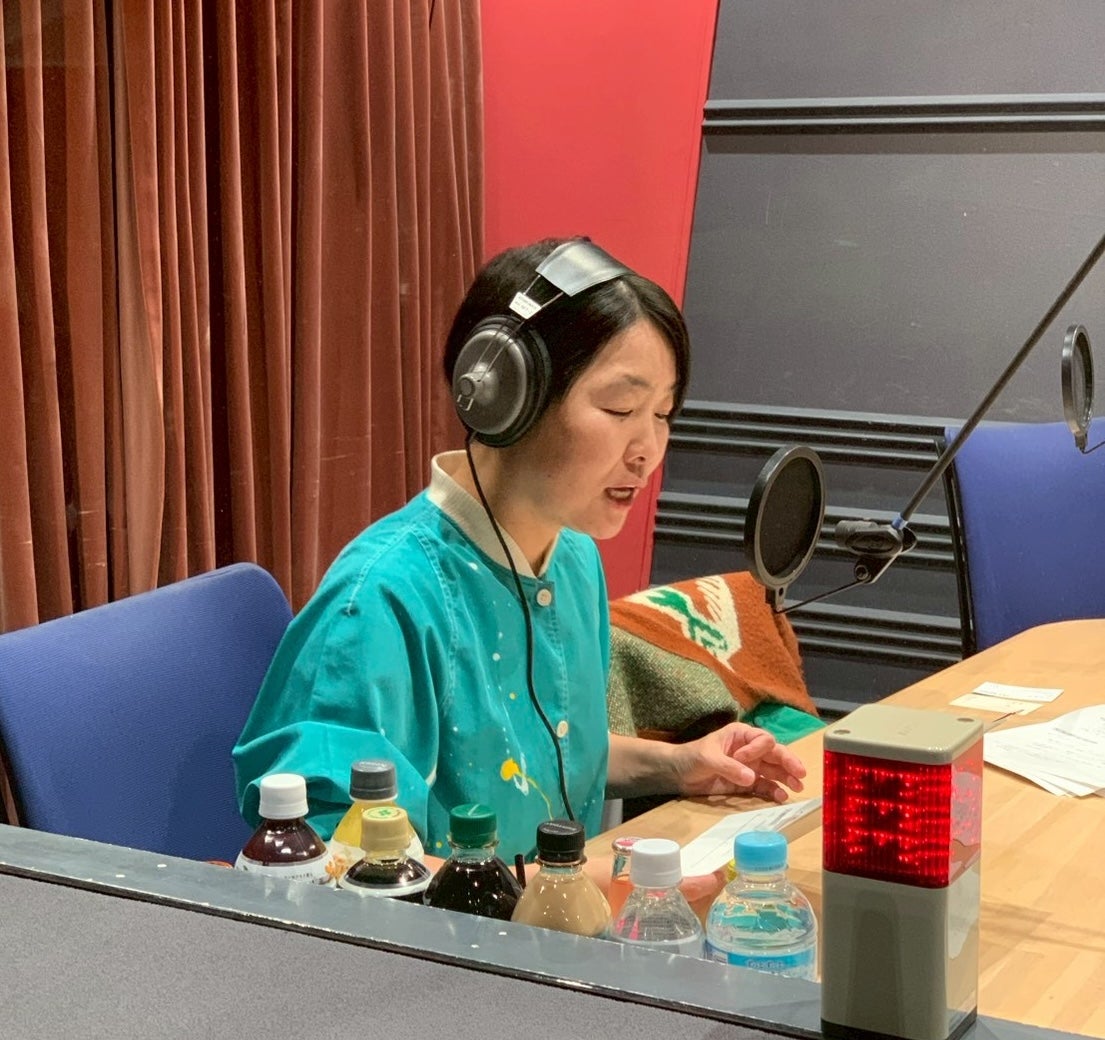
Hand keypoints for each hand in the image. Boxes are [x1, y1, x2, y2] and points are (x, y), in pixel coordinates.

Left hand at [669, 722, 805, 802]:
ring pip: (773, 770)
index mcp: (741, 735)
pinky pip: (764, 786)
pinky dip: (773, 791)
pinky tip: (782, 797)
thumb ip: (729, 767)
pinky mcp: (746, 783)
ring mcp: (749, 767)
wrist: (677, 774)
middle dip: (788, 762)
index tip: (743, 760)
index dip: (758, 750)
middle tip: (801, 773)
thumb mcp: (708, 758)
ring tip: (798, 787)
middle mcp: (749, 749)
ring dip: (786, 778)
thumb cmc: (691, 757)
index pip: (762, 739)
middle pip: (774, 754)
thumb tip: (751, 778)